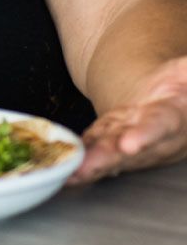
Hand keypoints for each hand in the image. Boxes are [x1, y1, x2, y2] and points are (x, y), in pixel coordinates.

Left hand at [70, 55, 186, 183]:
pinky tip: (68, 170)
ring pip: (112, 153)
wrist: (179, 99)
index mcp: (173, 114)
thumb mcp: (186, 73)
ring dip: (91, 164)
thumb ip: (186, 71)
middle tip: (85, 168)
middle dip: (107, 159)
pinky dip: (84, 157)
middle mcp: (155, 136)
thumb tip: (186, 70)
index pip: (160, 125)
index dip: (145, 135)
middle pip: (131, 149)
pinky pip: (99, 147)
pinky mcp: (117, 137)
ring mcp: (135, 139)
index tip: (129, 144)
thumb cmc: (183, 84)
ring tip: (71, 174)